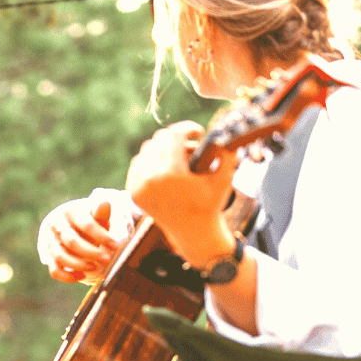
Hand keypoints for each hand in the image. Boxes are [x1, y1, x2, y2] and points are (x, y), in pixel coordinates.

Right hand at [42, 197, 121, 282]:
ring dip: (79, 264)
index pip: (86, 225)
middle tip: (107, 259)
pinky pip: (54, 270)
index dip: (102, 236)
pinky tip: (82, 276)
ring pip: (60, 256)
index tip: (115, 246)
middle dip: (91, 252)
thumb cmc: (90, 223)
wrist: (74, 229)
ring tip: (95, 267)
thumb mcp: (97, 217)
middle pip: (72, 242)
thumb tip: (105, 204)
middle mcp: (56, 226)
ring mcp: (50, 242)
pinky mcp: (48, 257)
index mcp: (70, 212)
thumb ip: (101, 213)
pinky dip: (67, 277)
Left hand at [125, 121, 235, 266]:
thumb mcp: (224, 179)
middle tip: (191, 147)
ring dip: (164, 148)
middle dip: (177, 139)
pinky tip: (166, 165)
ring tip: (181, 157)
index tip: (198, 132)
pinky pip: (138, 163)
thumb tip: (225, 133)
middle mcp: (151, 179)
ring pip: (147, 149)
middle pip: (159, 139)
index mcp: (172, 174)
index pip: (174, 135)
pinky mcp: (133, 192)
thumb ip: (227, 154)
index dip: (187, 128)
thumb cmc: (211, 204)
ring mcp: (139, 186)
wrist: (193, 232)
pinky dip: (151, 160)